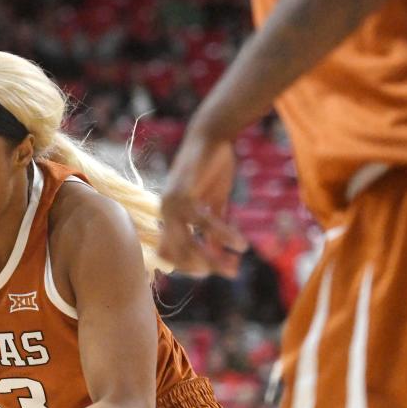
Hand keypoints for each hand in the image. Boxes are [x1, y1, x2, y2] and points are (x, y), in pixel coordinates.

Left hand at [159, 128, 246, 277]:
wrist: (211, 135)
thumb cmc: (212, 167)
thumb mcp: (213, 203)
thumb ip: (212, 230)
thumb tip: (218, 254)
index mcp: (168, 216)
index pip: (169, 254)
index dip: (189, 267)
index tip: (213, 271)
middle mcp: (164, 213)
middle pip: (178, 254)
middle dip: (203, 268)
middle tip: (229, 273)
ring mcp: (172, 205)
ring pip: (188, 244)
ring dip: (212, 259)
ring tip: (234, 266)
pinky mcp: (185, 195)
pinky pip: (205, 224)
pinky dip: (223, 236)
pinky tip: (241, 245)